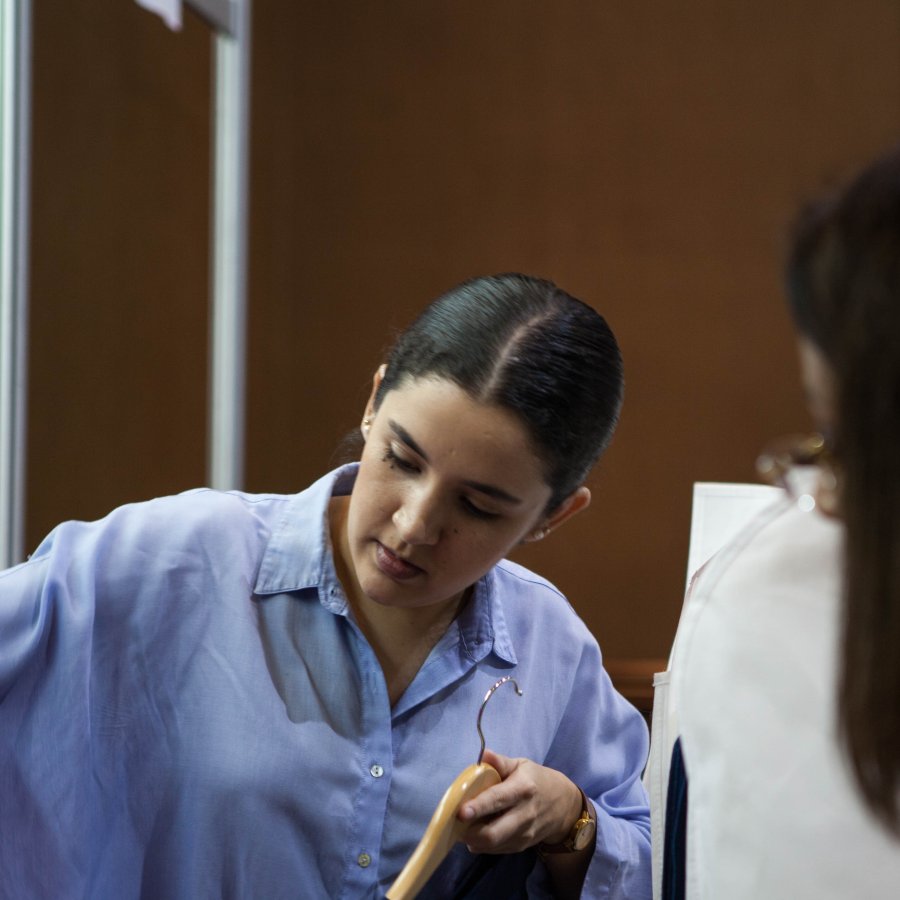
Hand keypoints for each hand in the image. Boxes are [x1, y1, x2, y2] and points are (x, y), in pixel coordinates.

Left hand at [456, 748, 582, 853]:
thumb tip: (481, 755)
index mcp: (523, 789)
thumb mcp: (521, 765)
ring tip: (461, 827)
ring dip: (472, 839)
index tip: (461, 812)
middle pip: (494, 832)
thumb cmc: (537, 780)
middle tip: (454, 823)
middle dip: (470, 832)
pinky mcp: (522, 846)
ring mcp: (524, 834)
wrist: (565, 805)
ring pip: (493, 845)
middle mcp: (524, 814)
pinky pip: (496, 850)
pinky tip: (475, 833)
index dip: (479, 807)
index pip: (498, 800)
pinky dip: (481, 844)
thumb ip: (500, 762)